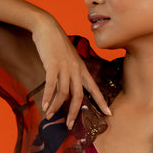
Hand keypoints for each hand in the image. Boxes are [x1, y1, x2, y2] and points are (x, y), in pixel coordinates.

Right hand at [31, 13, 110, 128]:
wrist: (47, 27)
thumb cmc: (57, 44)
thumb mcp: (69, 59)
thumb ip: (71, 72)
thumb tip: (68, 89)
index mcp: (81, 69)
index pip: (94, 88)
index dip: (101, 102)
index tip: (108, 114)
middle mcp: (76, 69)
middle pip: (78, 96)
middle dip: (74, 113)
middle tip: (70, 126)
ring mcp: (65, 67)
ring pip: (63, 93)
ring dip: (56, 106)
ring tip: (50, 116)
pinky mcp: (53, 65)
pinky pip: (51, 85)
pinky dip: (47, 96)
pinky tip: (43, 105)